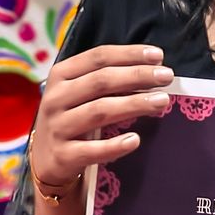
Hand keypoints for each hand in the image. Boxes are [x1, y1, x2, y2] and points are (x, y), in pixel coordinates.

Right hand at [31, 44, 170, 188]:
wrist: (47, 160)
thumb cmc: (72, 118)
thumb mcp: (79, 93)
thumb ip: (105, 79)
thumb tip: (152, 69)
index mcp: (61, 75)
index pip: (98, 58)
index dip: (129, 54)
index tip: (158, 56)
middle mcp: (56, 98)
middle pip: (101, 81)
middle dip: (137, 76)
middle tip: (167, 76)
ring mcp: (57, 127)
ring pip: (99, 111)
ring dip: (133, 104)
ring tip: (161, 101)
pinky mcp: (62, 156)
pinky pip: (92, 150)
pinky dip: (114, 145)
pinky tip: (135, 140)